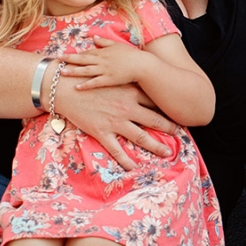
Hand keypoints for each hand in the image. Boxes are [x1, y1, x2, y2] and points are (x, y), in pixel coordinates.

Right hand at [52, 74, 175, 170]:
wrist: (65, 86)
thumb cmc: (89, 80)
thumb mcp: (113, 77)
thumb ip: (128, 82)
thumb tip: (142, 84)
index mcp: (130, 92)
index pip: (155, 101)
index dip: (168, 107)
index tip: (179, 112)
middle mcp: (126, 108)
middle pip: (154, 119)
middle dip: (169, 127)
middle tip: (180, 133)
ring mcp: (115, 121)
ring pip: (140, 137)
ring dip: (155, 146)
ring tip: (166, 153)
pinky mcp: (101, 131)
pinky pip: (117, 150)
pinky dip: (126, 160)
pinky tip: (134, 168)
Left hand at [59, 36, 143, 88]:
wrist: (142, 65)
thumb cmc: (131, 55)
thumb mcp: (117, 45)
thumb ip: (104, 41)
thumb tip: (93, 36)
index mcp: (103, 52)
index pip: (86, 52)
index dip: (75, 53)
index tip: (64, 54)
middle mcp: (102, 60)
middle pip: (82, 59)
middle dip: (69, 59)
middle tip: (57, 59)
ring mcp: (105, 70)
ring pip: (86, 70)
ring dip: (74, 71)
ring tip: (62, 72)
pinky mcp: (110, 79)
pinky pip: (95, 82)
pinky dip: (86, 84)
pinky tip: (77, 87)